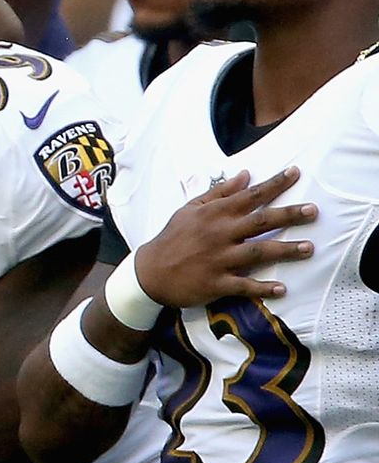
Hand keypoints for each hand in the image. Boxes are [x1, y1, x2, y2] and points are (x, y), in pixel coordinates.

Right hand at [132, 169, 316, 309]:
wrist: (148, 273)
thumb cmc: (172, 238)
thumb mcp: (189, 209)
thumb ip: (219, 193)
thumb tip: (245, 176)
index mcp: (213, 214)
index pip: (249, 195)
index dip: (274, 184)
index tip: (295, 173)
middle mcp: (219, 234)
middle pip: (260, 222)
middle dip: (288, 215)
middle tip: (313, 211)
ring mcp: (218, 259)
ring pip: (257, 253)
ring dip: (284, 250)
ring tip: (308, 248)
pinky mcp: (216, 282)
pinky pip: (243, 285)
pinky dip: (262, 288)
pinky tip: (280, 289)